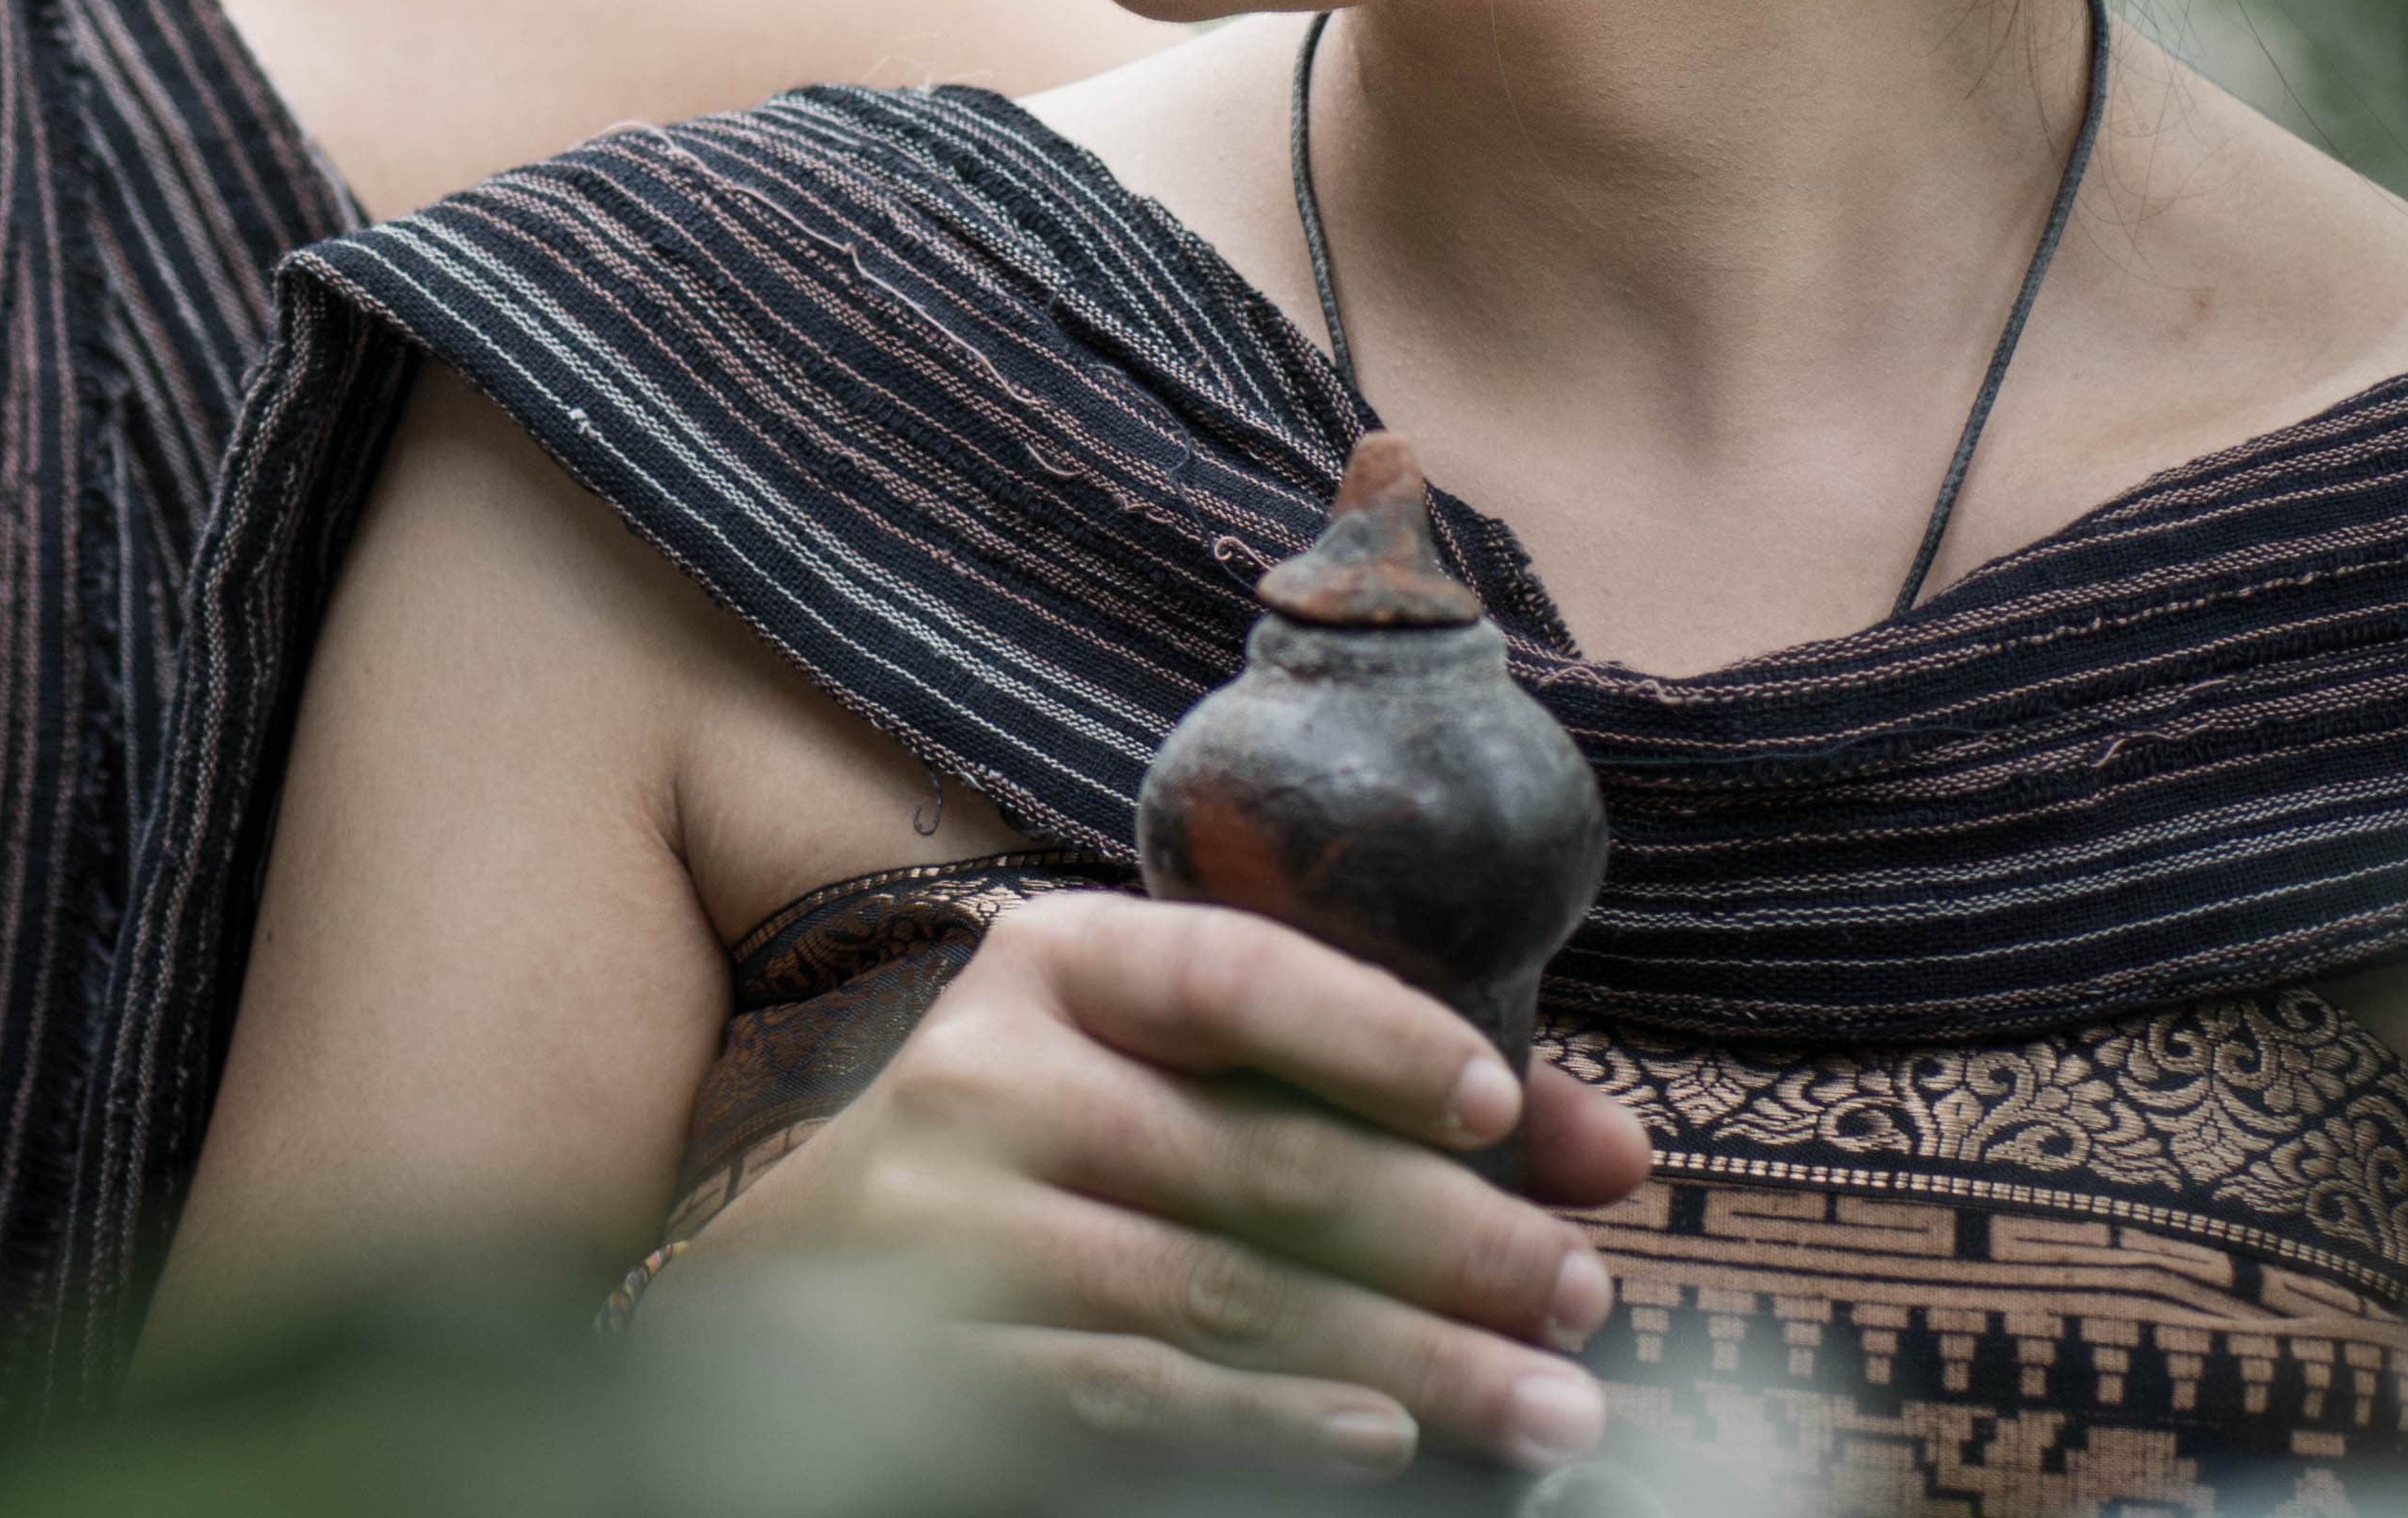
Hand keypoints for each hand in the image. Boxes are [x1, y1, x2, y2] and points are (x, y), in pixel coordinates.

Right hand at [670, 892, 1648, 1481]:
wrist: (804, 1284)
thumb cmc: (1048, 1157)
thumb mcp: (1171, 1076)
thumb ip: (1364, 1089)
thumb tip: (1603, 1150)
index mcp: (1060, 965)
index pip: (1234, 976)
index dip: (1375, 1036)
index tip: (1502, 1109)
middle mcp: (993, 1073)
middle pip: (1258, 1157)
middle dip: (1447, 1236)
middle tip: (1577, 1296)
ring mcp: (954, 1224)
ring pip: (1221, 1291)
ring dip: (1408, 1357)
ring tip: (1547, 1402)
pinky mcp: (946, 1361)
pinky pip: (1134, 1392)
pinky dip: (1269, 1422)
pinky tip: (1382, 1441)